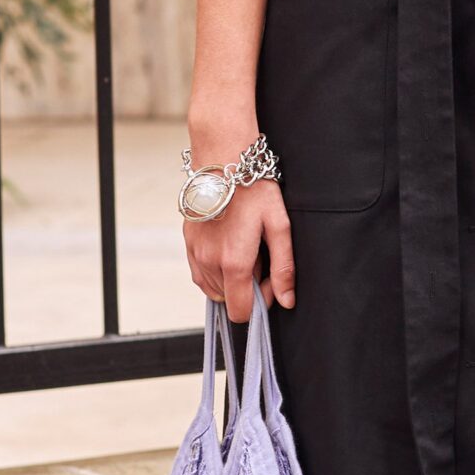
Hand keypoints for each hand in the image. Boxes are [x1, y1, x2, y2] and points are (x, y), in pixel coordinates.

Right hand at [183, 178, 295, 321]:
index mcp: (234, 262)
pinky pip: (201, 276)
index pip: (241, 312)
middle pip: (229, 300)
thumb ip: (283, 268)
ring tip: (243, 248)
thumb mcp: (279, 227)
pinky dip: (215, 271)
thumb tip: (286, 301)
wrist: (223, 162)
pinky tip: (227, 248)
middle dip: (246, 287)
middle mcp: (210, 263)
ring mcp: (195, 255)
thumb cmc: (255, 191)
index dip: (260, 301)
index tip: (269, 278)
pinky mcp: (188, 245)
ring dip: (231, 278)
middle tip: (259, 257)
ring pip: (214, 289)